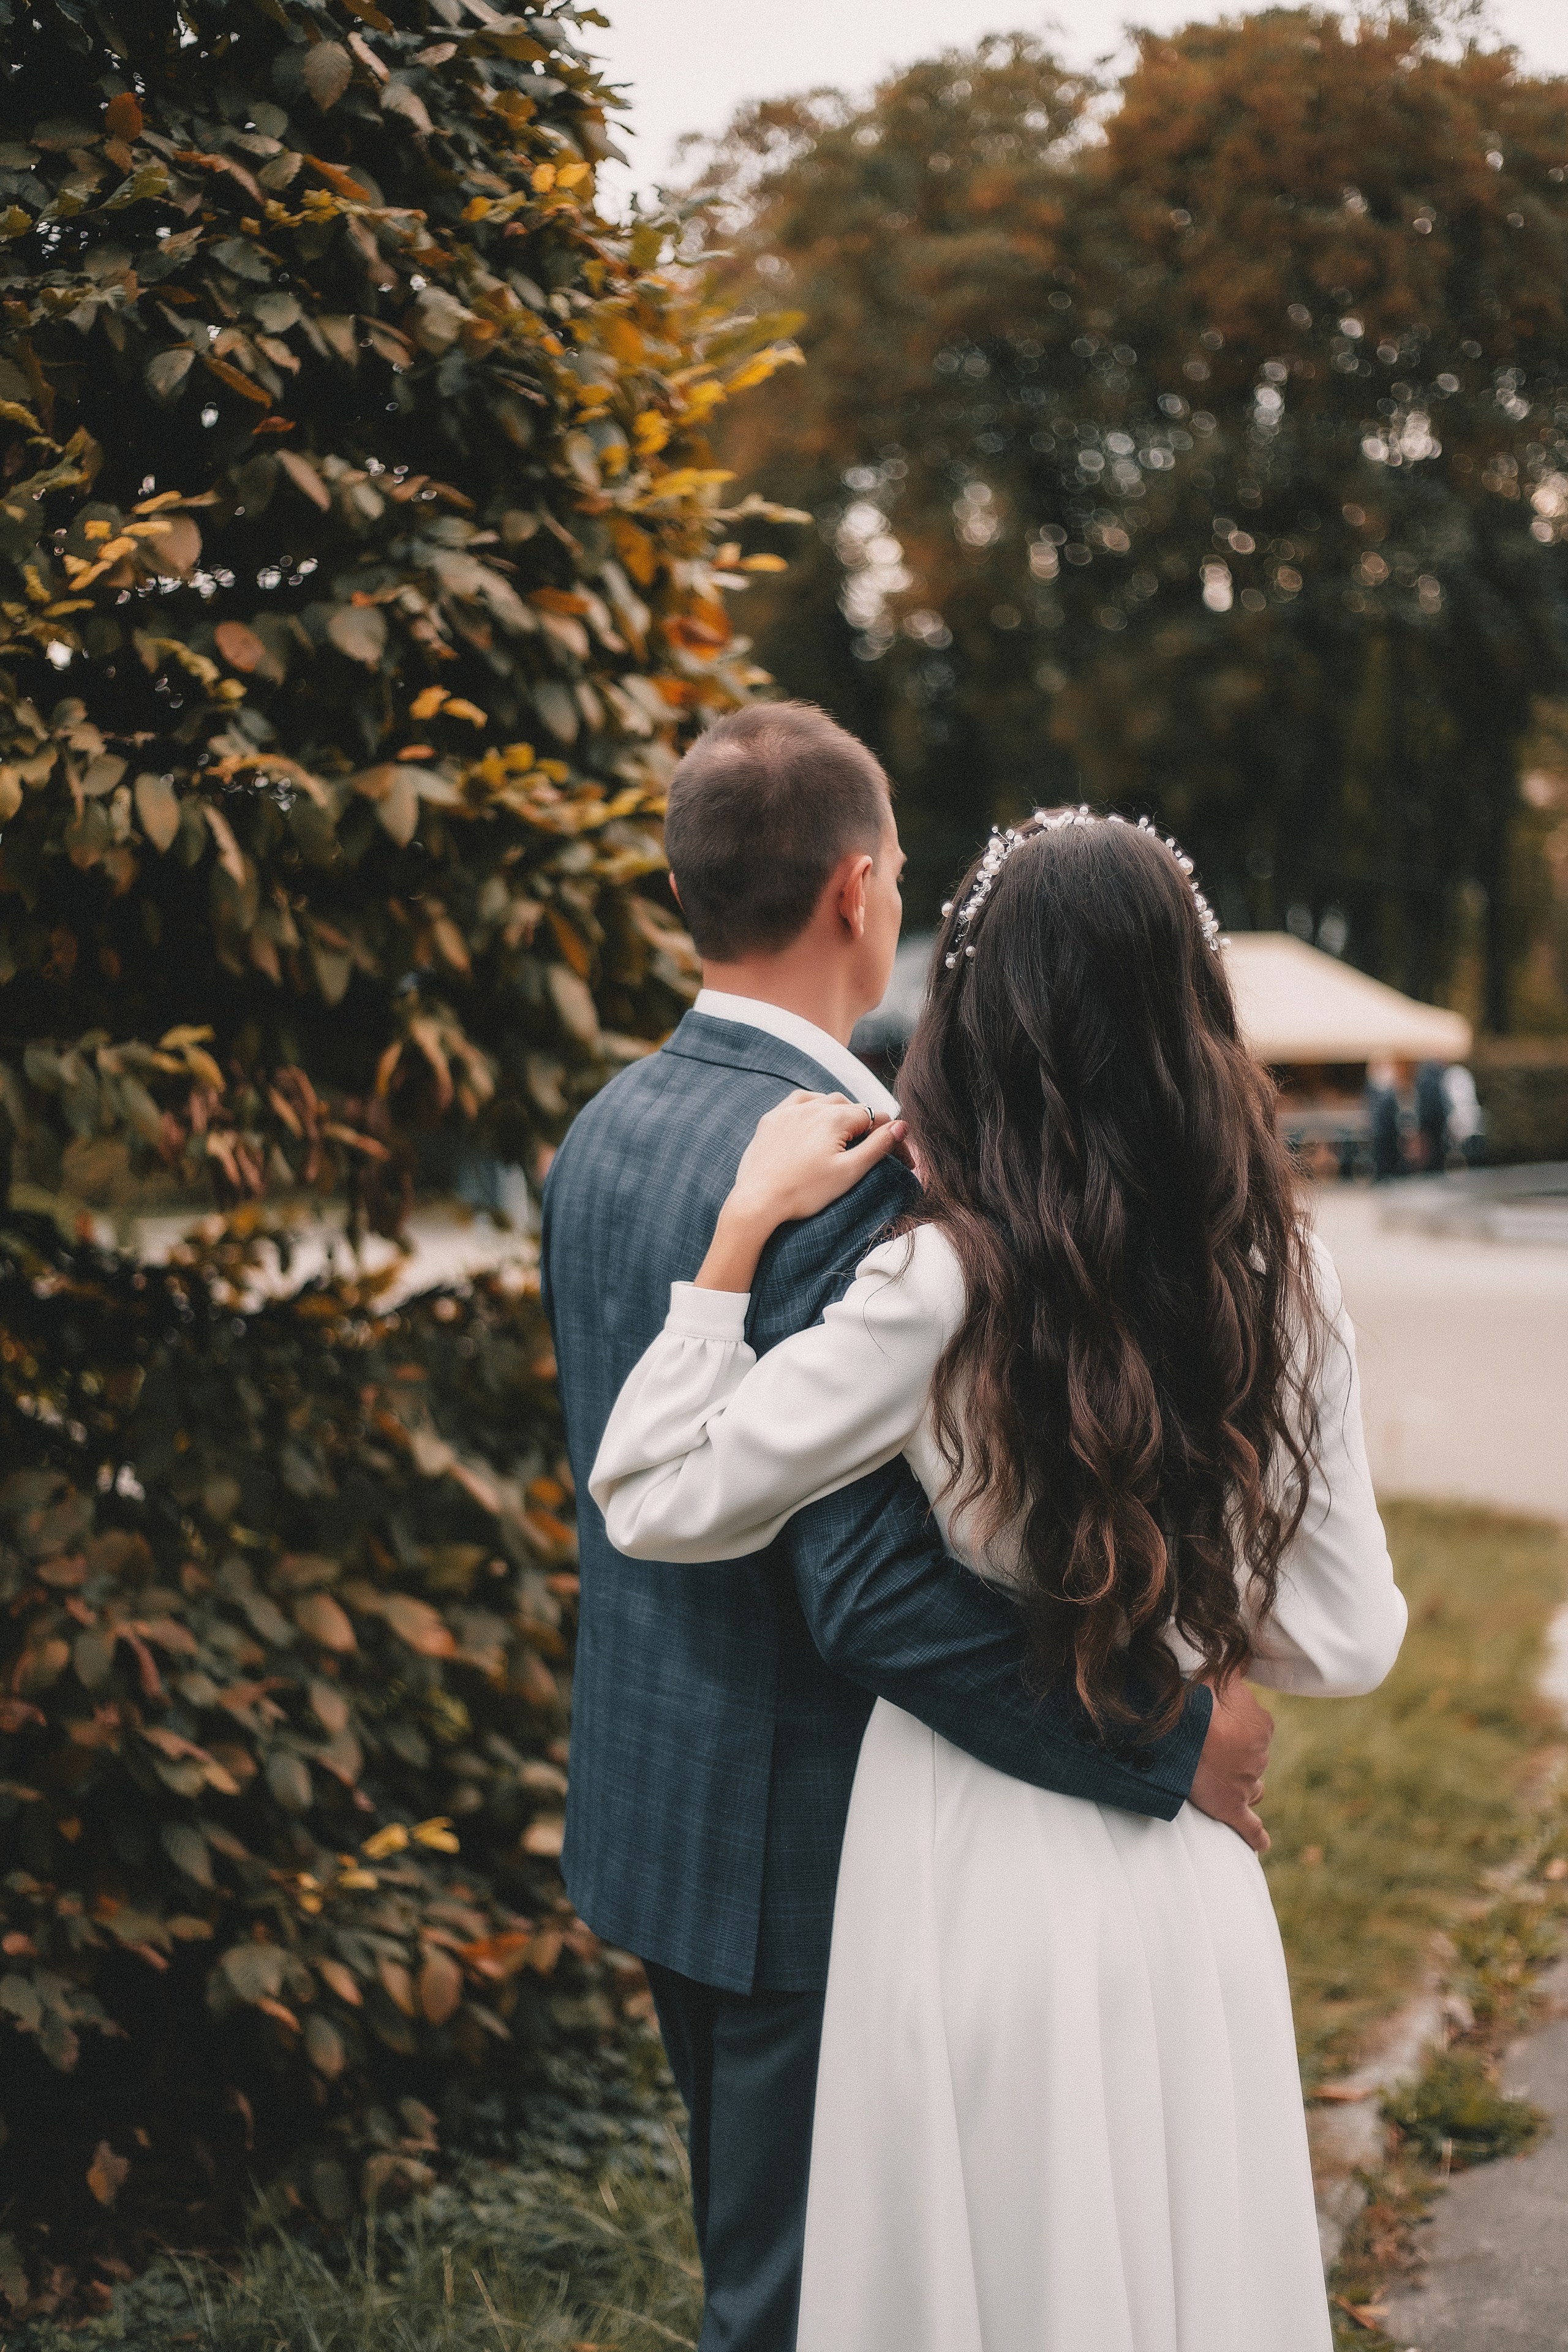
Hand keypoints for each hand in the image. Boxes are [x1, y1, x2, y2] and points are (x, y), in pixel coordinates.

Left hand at [694, 1091, 907, 1292]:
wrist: (758, 1202)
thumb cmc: (805, 1192)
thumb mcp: (849, 1172)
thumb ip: (878, 1146)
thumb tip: (901, 1125)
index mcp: (835, 1118)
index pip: (873, 1117)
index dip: (888, 1134)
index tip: (897, 1154)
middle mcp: (811, 1107)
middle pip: (849, 1107)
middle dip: (863, 1122)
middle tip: (870, 1145)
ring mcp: (788, 1112)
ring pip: (823, 1100)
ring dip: (838, 1112)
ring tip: (845, 1132)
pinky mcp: (770, 1120)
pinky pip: (797, 1103)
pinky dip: (811, 1107)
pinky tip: (813, 1118)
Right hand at [1187, 1674, 1272, 1852]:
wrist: (1182, 1732)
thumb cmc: (1197, 1699)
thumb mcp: (1217, 1672)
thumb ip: (1236, 1662)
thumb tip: (1248, 1646)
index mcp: (1261, 1724)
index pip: (1256, 1729)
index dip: (1237, 1729)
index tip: (1217, 1726)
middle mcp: (1260, 1754)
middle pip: (1253, 1759)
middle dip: (1236, 1758)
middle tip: (1207, 1751)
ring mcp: (1247, 1782)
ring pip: (1252, 1787)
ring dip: (1241, 1785)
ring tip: (1220, 1782)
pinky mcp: (1232, 1807)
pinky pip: (1250, 1827)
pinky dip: (1256, 1837)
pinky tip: (1261, 1844)